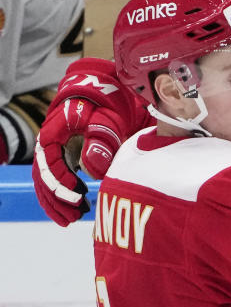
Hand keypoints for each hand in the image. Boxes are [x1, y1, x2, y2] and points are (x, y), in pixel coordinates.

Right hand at [32, 58, 148, 225]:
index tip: (78, 196)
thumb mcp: (109, 117)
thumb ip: (101, 140)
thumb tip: (91, 170)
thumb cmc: (109, 100)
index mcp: (56, 130)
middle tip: (72, 217)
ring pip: (48, 179)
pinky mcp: (67, 153)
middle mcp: (52, 141)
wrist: (110, 87)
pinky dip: (64, 193)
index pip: (49, 162)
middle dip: (56, 199)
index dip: (60, 182)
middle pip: (44, 175)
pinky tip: (77, 206)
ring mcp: (58, 148)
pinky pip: (59, 177)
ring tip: (71, 219)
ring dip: (57, 200)